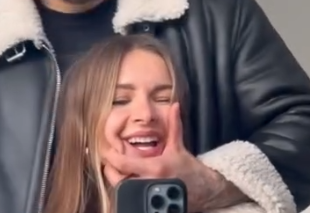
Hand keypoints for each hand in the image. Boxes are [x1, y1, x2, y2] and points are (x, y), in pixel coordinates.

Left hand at [102, 103, 221, 211]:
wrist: (203, 190)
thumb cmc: (188, 167)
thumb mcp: (178, 146)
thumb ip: (174, 125)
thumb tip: (174, 106)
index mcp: (155, 167)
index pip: (125, 164)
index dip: (112, 157)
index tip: (106, 151)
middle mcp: (150, 182)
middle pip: (119, 181)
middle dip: (110, 171)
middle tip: (108, 161)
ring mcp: (150, 195)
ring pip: (124, 191)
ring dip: (117, 180)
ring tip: (114, 170)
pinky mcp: (151, 204)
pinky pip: (132, 198)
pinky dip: (126, 190)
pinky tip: (126, 181)